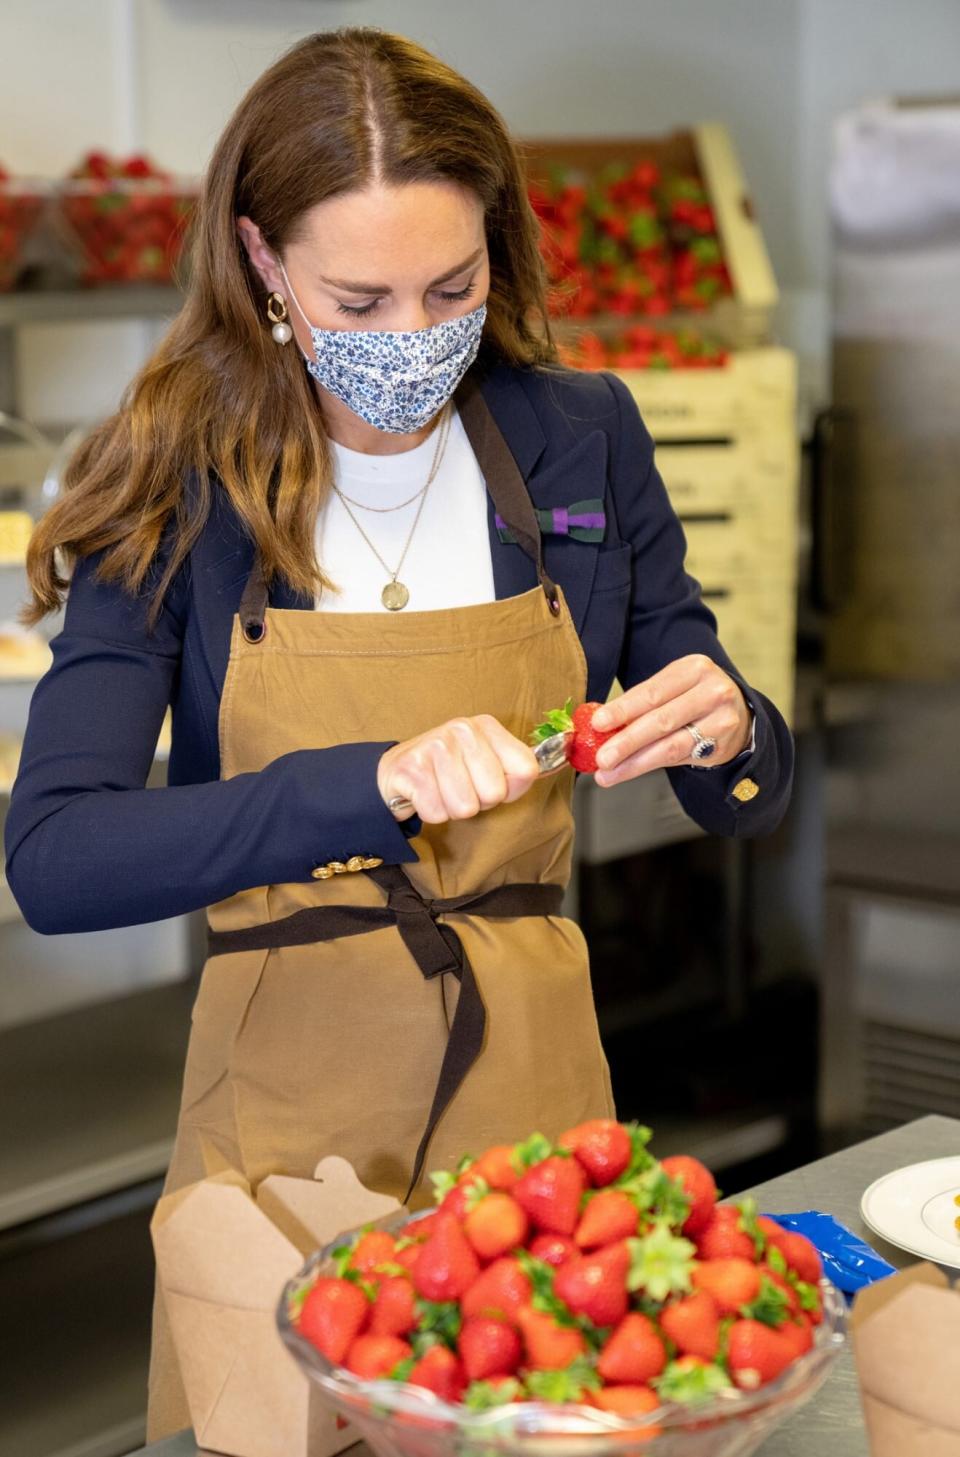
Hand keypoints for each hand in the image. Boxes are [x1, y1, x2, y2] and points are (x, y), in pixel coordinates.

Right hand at [377, 715, 539, 823]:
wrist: (395, 772)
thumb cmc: (449, 771)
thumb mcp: (487, 760)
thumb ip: (519, 767)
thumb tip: (560, 762)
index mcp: (486, 725)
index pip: (526, 770)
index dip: (511, 788)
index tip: (491, 781)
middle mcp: (461, 729)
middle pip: (494, 793)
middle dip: (478, 801)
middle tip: (461, 787)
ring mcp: (434, 747)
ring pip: (465, 807)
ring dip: (454, 808)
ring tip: (442, 790)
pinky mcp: (410, 769)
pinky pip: (438, 812)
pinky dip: (432, 812)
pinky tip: (425, 795)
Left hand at [589, 655, 751, 787]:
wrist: (737, 712)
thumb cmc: (693, 697)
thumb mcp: (673, 687)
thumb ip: (643, 703)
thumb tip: (599, 726)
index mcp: (693, 668)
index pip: (652, 691)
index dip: (623, 708)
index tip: (597, 723)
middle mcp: (712, 692)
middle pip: (661, 720)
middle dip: (626, 741)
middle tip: (601, 758)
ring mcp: (721, 720)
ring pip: (670, 745)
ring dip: (634, 762)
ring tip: (607, 773)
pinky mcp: (720, 745)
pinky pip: (679, 758)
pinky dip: (649, 764)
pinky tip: (629, 770)